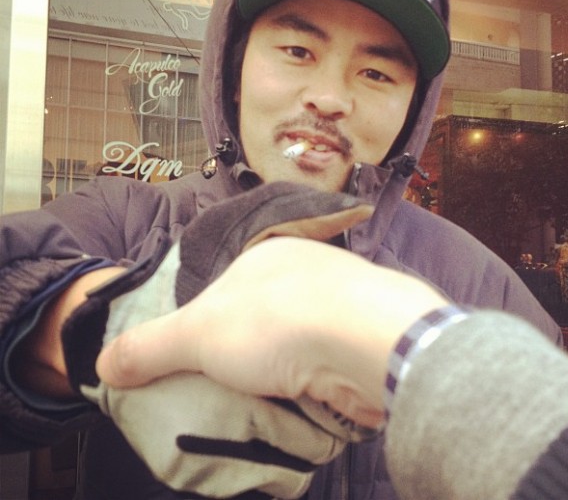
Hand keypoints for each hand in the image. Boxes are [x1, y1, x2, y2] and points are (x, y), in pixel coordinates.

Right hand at [64, 182, 376, 498]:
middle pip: (269, 320)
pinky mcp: (367, 340)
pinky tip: (307, 407)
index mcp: (269, 258)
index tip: (200, 363)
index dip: (211, 327)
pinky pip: (331, 366)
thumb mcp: (196, 334)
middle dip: (251, 355)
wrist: (369, 339)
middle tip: (229, 392)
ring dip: (287, 376)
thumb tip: (102, 365)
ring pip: (302, 346)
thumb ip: (149, 348)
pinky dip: (318, 387)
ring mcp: (344, 305)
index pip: (230, 291)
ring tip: (266, 406)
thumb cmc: (276, 320)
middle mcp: (310, 274)